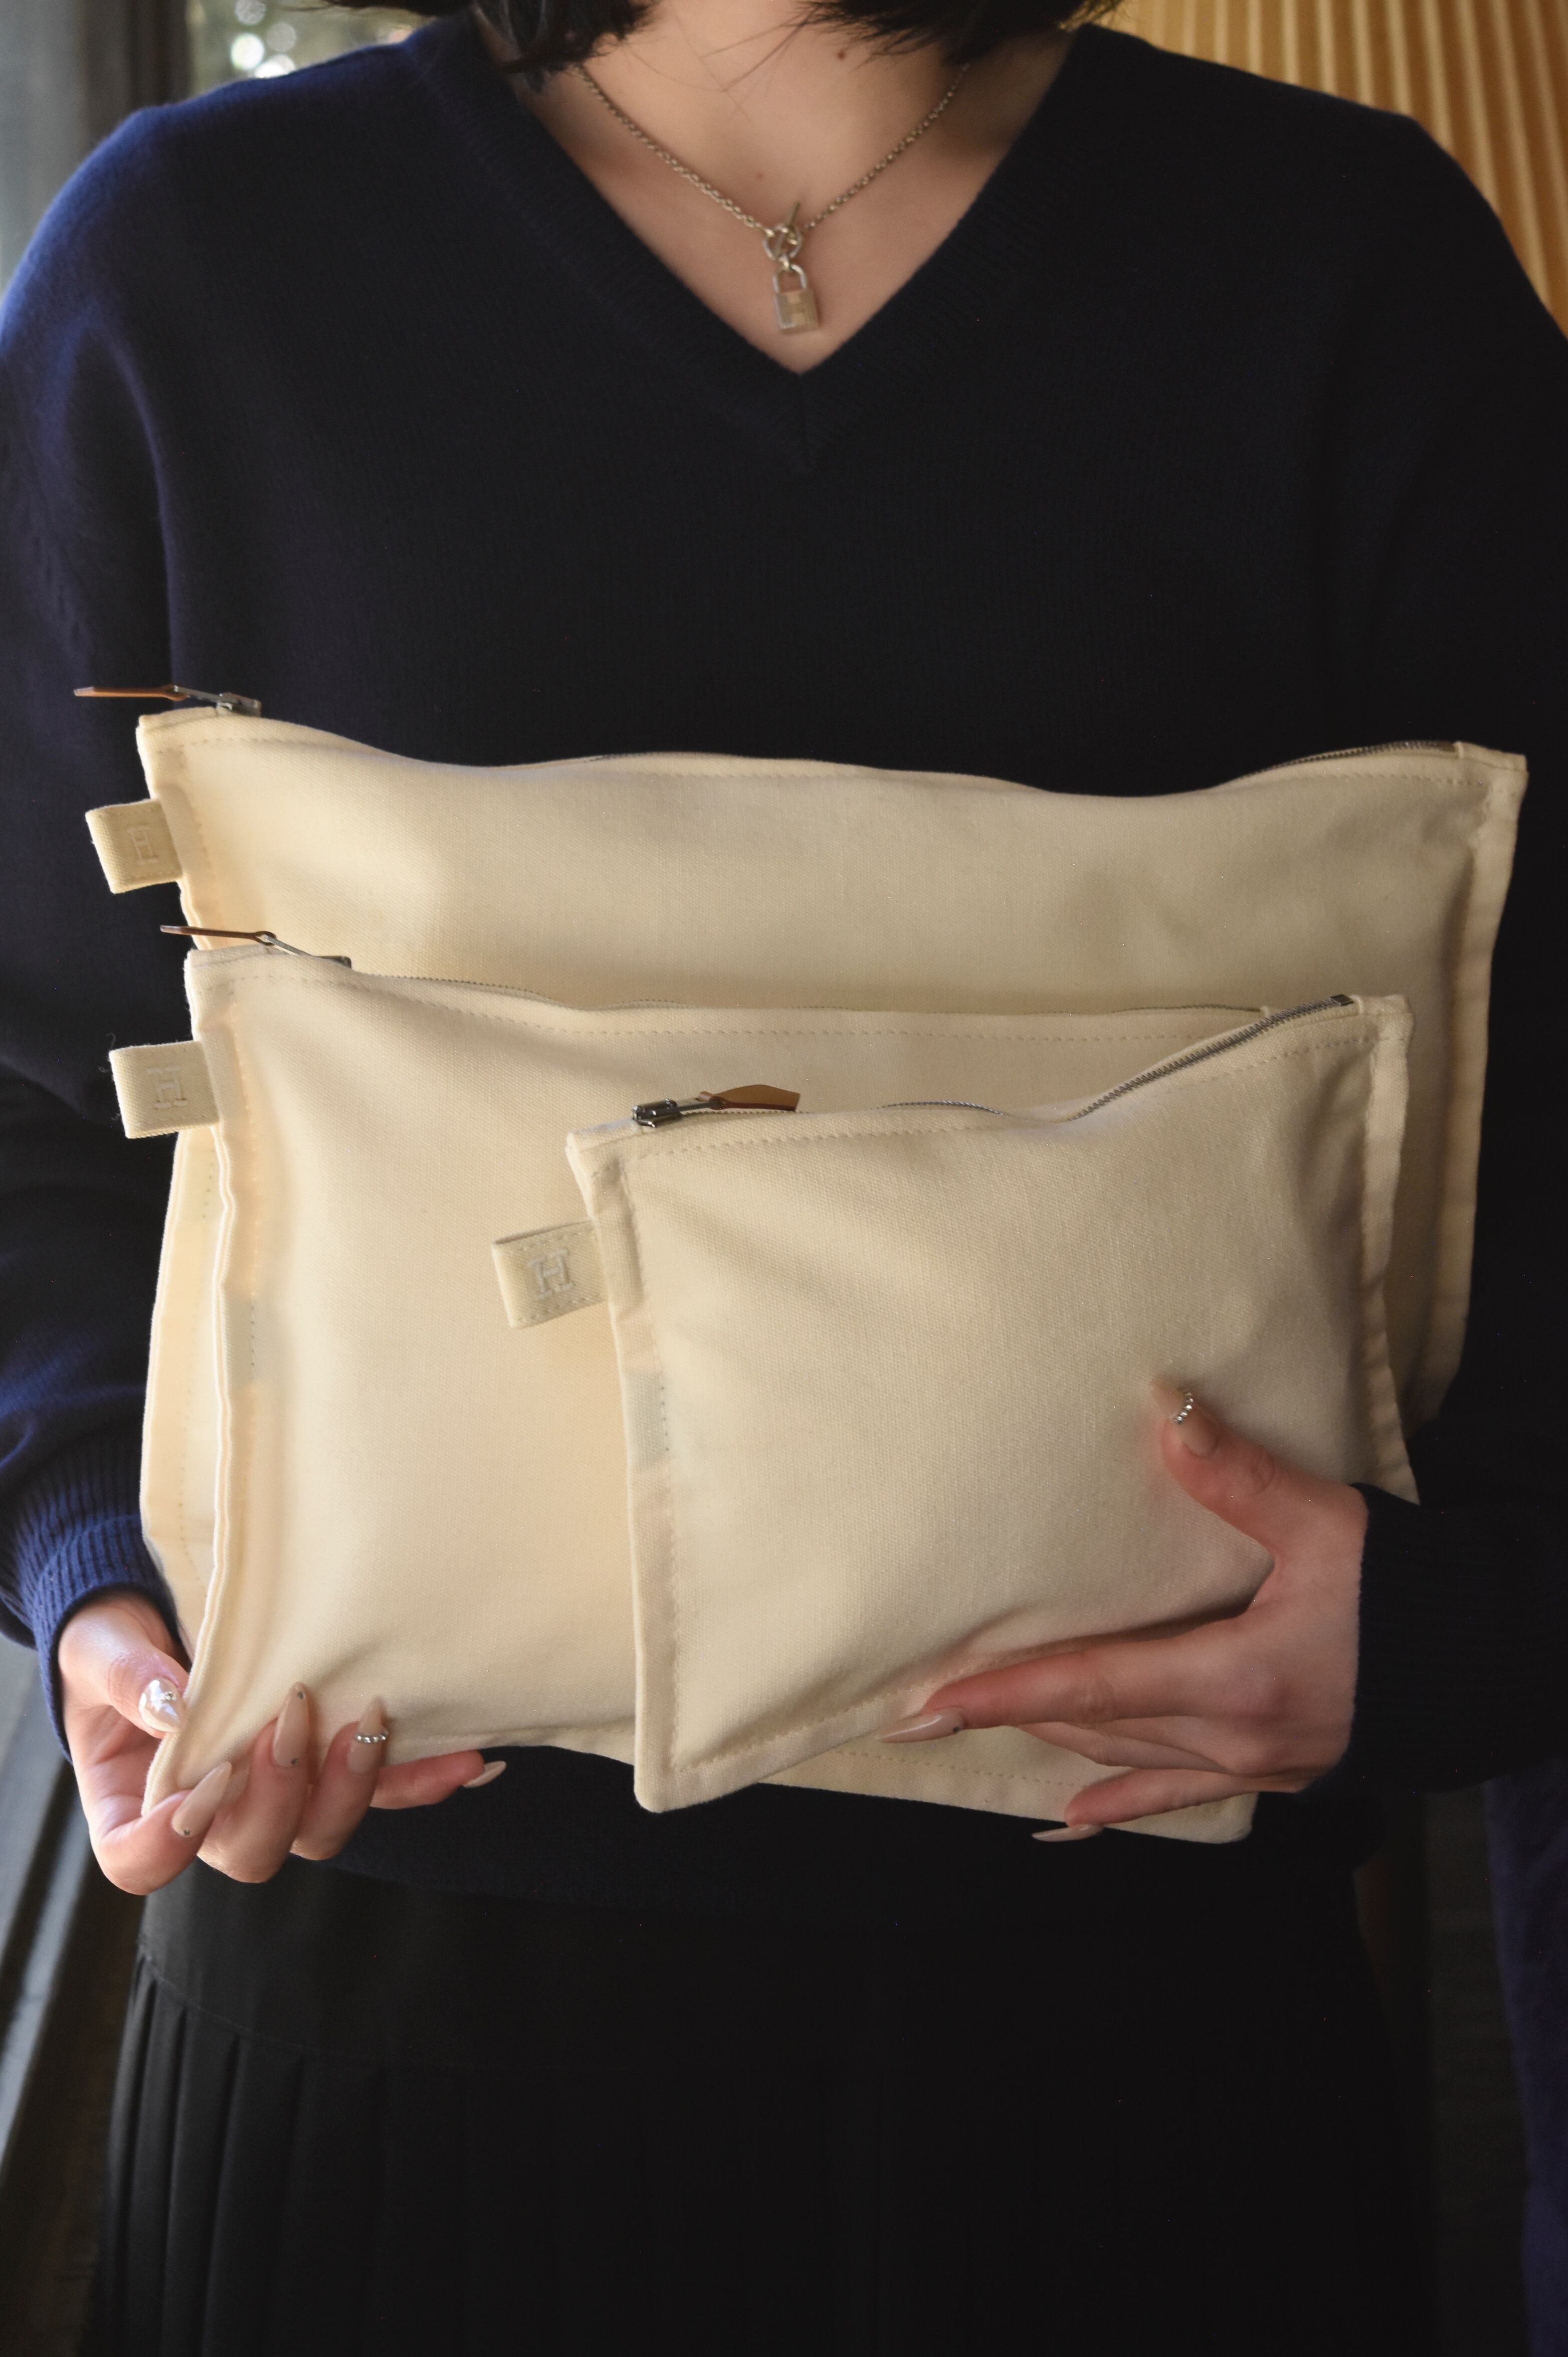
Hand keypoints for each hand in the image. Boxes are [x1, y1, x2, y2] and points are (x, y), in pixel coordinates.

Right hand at [57, 1591, 494, 1893]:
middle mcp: (209, 1820)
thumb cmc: (110, 1648)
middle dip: (281, 1795)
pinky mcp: (323, 1767)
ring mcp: (272, 1798)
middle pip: (252, 1850)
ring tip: (372, 1723)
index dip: (173, 1844)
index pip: (142, 1862)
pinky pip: (375, 1790)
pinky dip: (418, 1779)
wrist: (155, 1620)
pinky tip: (465, 1762)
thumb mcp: (100, 1651)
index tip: (206, 1785)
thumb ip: (128, 1677)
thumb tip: (176, 1704)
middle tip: (291, 1716)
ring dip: (354, 1785)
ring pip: (320, 1829)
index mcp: (134, 1807)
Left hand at [890, 1388, 1365, 1827]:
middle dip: (1008, 1714)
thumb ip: (1243, 1476)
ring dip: (1053, 1739)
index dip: (1006, 1693)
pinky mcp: (1272, 1772)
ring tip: (980, 1728)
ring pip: (1126, 1753)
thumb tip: (1169, 1412)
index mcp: (1233, 1679)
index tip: (930, 1702)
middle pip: (1094, 1723)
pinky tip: (1072, 1821)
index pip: (1091, 1686)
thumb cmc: (1411, 1594)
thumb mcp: (1328, 1526)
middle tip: (924, 1708)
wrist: (1490, 1663)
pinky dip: (1118, 1805)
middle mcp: (1230, 1737)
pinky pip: (1175, 1796)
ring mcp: (1250, 1765)